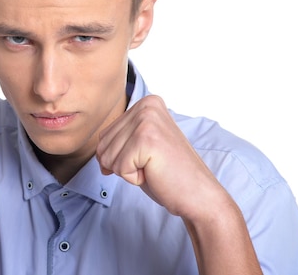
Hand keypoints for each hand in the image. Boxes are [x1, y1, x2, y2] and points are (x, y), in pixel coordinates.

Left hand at [96, 95, 224, 218]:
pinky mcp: (147, 139)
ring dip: (127, 171)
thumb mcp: (140, 147)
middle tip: (152, 165)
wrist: (199, 195)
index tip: (149, 158)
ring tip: (154, 168)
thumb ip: (119, 139)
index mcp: (147, 102)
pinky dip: (133, 178)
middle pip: (103, 144)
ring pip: (107, 156)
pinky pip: (118, 167)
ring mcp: (147, 121)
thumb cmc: (169, 174)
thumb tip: (98, 152)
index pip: (105, 134)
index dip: (120, 156)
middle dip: (121, 164)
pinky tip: (155, 173)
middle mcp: (147, 105)